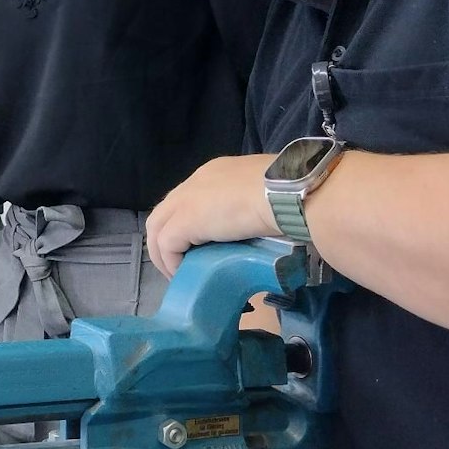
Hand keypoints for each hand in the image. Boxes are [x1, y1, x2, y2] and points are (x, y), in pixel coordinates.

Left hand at [146, 154, 280, 276]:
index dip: (187, 223)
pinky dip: (171, 262)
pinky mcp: (185, 221)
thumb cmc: (290, 194)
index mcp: (216, 173)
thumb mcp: (266, 195)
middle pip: (165, 212)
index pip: (189, 198)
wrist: (291, 195)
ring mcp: (186, 200)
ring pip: (157, 228)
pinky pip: (166, 245)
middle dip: (166, 240)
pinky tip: (184, 275)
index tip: (196, 245)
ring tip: (179, 275)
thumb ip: (255, 205)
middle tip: (180, 264)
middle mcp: (195, 182)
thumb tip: (261, 226)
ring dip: (164, 255)